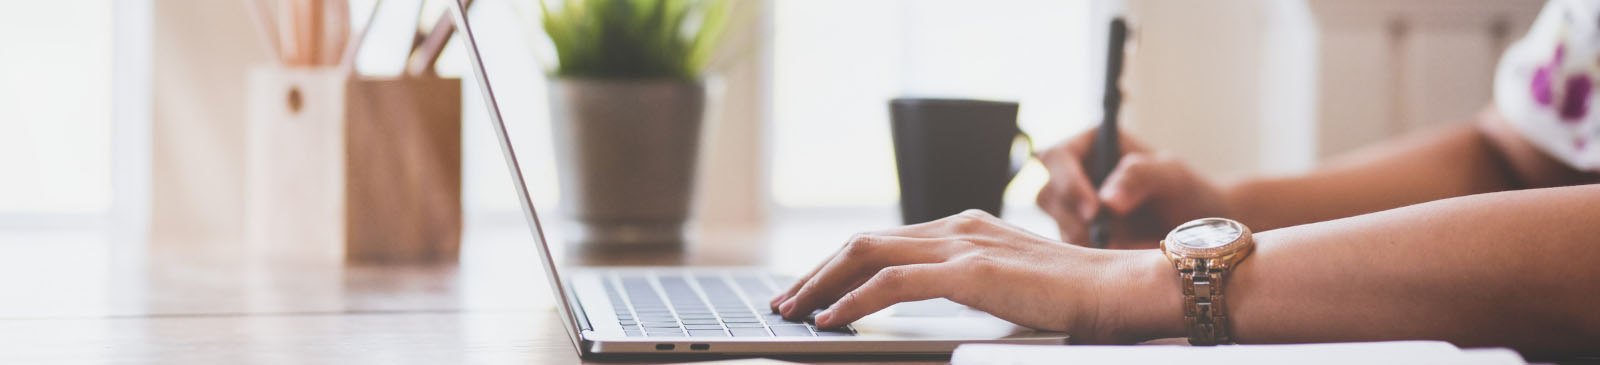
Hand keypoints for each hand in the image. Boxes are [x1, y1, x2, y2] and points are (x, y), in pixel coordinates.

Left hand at [766, 210, 1180, 343]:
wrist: (1127, 289)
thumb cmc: (1080, 299)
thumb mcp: (1011, 288)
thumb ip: (972, 287)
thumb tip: (935, 310)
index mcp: (966, 229)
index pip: (885, 242)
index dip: (839, 265)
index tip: (811, 290)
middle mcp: (958, 227)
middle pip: (864, 242)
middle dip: (815, 272)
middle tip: (785, 301)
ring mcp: (962, 245)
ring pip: (866, 255)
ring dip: (820, 284)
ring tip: (793, 310)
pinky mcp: (970, 271)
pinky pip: (891, 284)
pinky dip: (852, 300)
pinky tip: (830, 318)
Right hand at [1034, 128, 1230, 248]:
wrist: (1195, 232)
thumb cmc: (1185, 191)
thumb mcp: (1171, 175)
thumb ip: (1140, 176)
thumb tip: (1108, 200)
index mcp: (1090, 144)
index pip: (1057, 157)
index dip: (1068, 182)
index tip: (1095, 211)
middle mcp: (1074, 174)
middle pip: (1047, 193)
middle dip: (1073, 218)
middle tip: (1105, 237)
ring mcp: (1073, 208)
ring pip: (1055, 224)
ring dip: (1082, 239)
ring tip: (1121, 246)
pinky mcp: (1077, 236)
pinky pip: (1068, 249)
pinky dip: (1087, 258)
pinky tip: (1117, 254)